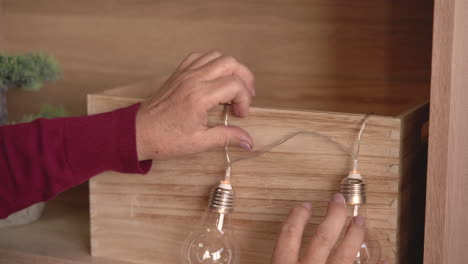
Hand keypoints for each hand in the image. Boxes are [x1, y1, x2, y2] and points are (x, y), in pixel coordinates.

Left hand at [135, 51, 254, 160]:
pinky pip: (200, 57)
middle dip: (245, 78)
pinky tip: (214, 79)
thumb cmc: (165, 139)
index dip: (244, 100)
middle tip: (246, 96)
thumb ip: (227, 138)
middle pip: (230, 63)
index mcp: (199, 96)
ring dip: (230, 69)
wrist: (138, 132)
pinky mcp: (178, 73)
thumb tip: (248, 142)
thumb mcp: (200, 142)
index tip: (240, 114)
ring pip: (216, 56)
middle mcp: (193, 79)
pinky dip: (212, 63)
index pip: (235, 85)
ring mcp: (185, 73)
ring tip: (233, 87)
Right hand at [272, 193, 387, 263]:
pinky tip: (386, 258)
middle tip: (338, 200)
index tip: (305, 205)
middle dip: (332, 216)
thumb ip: (280, 260)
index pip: (289, 236)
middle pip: (322, 239)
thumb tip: (281, 251)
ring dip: (354, 236)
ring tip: (360, 221)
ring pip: (344, 255)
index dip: (297, 217)